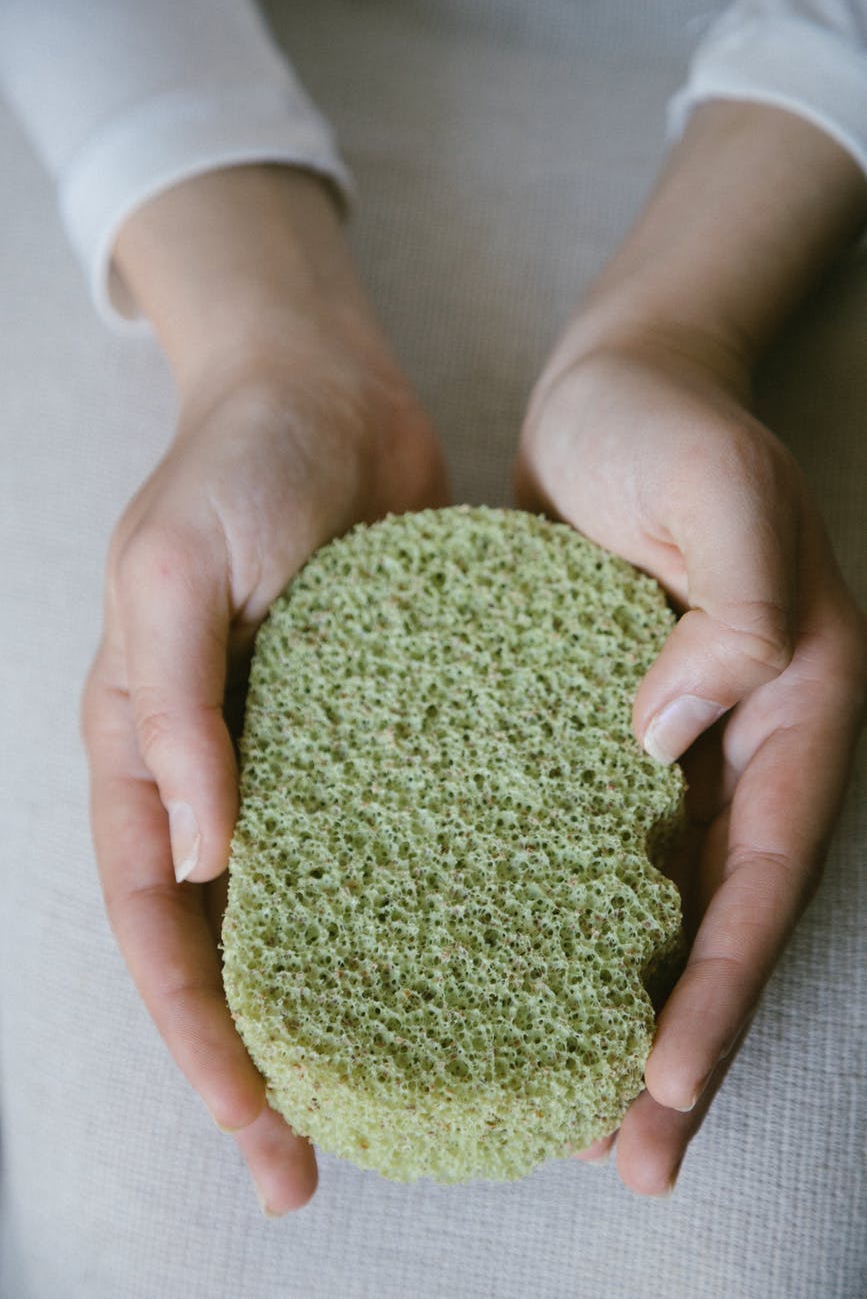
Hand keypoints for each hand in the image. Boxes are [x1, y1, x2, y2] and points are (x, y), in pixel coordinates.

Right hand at [81, 167, 447, 1215]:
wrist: (327, 390)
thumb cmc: (237, 469)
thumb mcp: (181, 575)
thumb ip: (176, 710)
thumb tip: (196, 860)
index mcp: (146, 748)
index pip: (155, 923)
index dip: (193, 1032)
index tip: (250, 1122)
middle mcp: (219, 772)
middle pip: (228, 945)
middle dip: (258, 1057)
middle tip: (307, 1163)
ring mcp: (301, 757)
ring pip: (309, 909)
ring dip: (340, 1001)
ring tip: (394, 1087)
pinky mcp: (378, 730)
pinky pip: (389, 834)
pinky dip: (411, 904)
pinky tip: (464, 956)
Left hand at [515, 333, 865, 1194]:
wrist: (618, 387)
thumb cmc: (666, 429)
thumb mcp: (717, 491)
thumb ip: (738, 605)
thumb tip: (676, 726)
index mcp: (788, 706)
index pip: (757, 880)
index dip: (715, 993)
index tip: (663, 1089)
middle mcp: (738, 742)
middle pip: (714, 921)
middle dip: (677, 1042)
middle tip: (627, 1152)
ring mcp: (674, 740)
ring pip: (655, 901)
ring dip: (622, 1003)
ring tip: (571, 1104)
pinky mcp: (599, 726)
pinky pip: (593, 845)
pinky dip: (569, 921)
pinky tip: (516, 971)